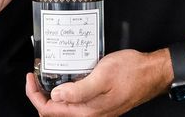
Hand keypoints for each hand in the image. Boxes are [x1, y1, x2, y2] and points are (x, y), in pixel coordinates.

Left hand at [24, 49, 171, 116]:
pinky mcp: (99, 103)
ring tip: (48, 75)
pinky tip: (66, 77)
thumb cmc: (131, 72)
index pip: (49, 110)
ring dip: (53, 93)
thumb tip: (55, 97)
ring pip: (65, 107)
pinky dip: (66, 91)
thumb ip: (78, 90)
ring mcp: (95, 110)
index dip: (35, 95)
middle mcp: (90, 114)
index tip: (31, 77)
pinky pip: (76, 102)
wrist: (153, 73)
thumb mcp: (103, 76)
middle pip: (54, 111)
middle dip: (41, 95)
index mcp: (87, 111)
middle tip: (36, 76)